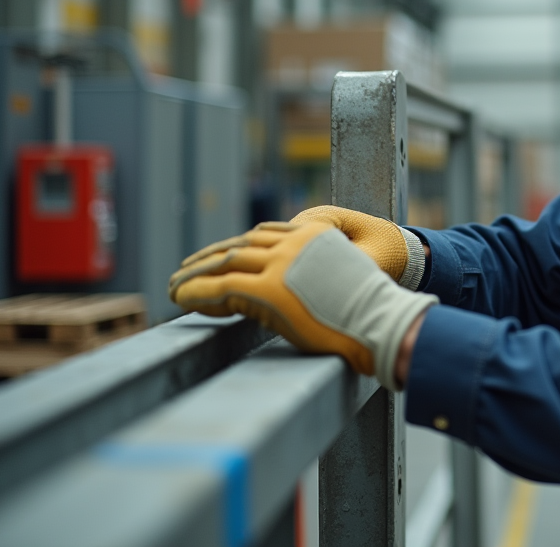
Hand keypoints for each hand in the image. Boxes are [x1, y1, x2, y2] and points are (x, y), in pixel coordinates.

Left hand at [170, 221, 436, 389]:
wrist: (383, 324)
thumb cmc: (370, 314)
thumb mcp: (341, 279)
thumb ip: (312, 274)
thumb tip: (287, 292)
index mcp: (314, 235)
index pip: (262, 235)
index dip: (234, 248)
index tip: (217, 260)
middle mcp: (295, 242)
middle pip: (239, 245)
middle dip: (208, 259)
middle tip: (185, 271)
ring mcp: (281, 263)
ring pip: (223, 263)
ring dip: (194, 276)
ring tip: (175, 288)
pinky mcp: (269, 289)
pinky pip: (220, 288)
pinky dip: (196, 294)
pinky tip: (182, 300)